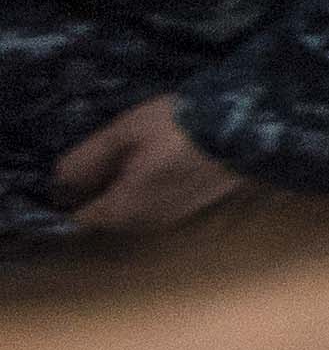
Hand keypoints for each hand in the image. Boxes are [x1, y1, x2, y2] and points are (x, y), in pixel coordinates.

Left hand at [52, 93, 253, 239]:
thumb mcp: (126, 132)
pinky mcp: (198, 205)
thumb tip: (58, 179)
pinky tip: (164, 161)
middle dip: (101, 192)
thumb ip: (87, 158)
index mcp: (124, 209)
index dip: (70, 196)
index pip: (80, 217)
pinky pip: (160, 203)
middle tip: (104, 158)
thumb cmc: (180, 127)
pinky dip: (154, 188)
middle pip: (109, 214)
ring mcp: (176, 216)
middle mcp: (147, 222)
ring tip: (135, 156)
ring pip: (136, 209)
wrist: (249, 127)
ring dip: (129, 190)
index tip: (73, 172)